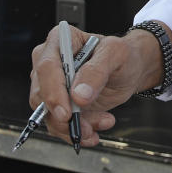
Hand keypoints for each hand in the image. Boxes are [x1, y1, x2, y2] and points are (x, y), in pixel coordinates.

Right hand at [29, 24, 163, 147]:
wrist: (130, 70)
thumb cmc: (123, 55)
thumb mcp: (117, 54)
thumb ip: (97, 70)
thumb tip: (78, 95)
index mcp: (60, 40)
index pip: (47, 67)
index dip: (53, 92)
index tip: (67, 113)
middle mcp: (50, 62)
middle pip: (41, 95)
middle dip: (65, 116)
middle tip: (88, 126)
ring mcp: (51, 85)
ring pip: (48, 115)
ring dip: (74, 127)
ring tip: (101, 122)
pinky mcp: (58, 104)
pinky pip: (57, 125)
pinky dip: (76, 132)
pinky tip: (95, 130)